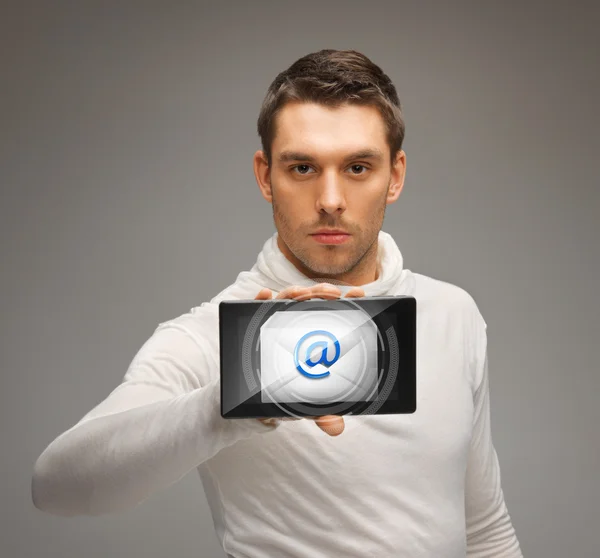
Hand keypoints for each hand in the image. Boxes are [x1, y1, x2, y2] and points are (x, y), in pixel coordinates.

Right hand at [253, 283, 364, 436]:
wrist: (257, 401)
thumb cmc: (288, 393)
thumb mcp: (307, 403)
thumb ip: (322, 413)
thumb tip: (336, 427)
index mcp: (316, 338)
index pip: (333, 314)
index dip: (347, 301)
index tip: (359, 294)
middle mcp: (297, 326)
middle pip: (310, 302)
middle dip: (320, 292)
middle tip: (331, 295)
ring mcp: (275, 324)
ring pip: (286, 301)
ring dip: (294, 293)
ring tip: (301, 294)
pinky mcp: (254, 326)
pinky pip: (255, 309)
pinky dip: (260, 299)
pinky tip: (264, 294)